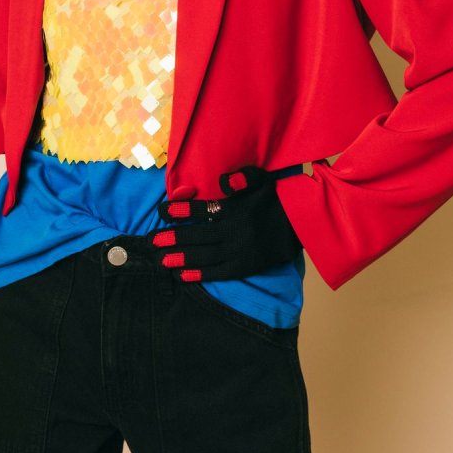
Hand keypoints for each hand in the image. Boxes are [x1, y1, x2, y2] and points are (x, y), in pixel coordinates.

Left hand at [147, 166, 301, 281]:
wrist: (300, 225)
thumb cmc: (275, 199)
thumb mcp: (262, 179)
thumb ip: (243, 177)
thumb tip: (223, 181)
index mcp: (235, 209)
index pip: (202, 209)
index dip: (181, 211)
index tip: (162, 212)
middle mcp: (234, 231)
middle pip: (198, 235)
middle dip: (173, 239)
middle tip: (152, 242)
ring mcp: (238, 251)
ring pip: (205, 256)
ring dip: (181, 258)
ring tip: (161, 260)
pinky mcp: (244, 266)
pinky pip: (218, 272)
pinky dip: (200, 274)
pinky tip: (183, 276)